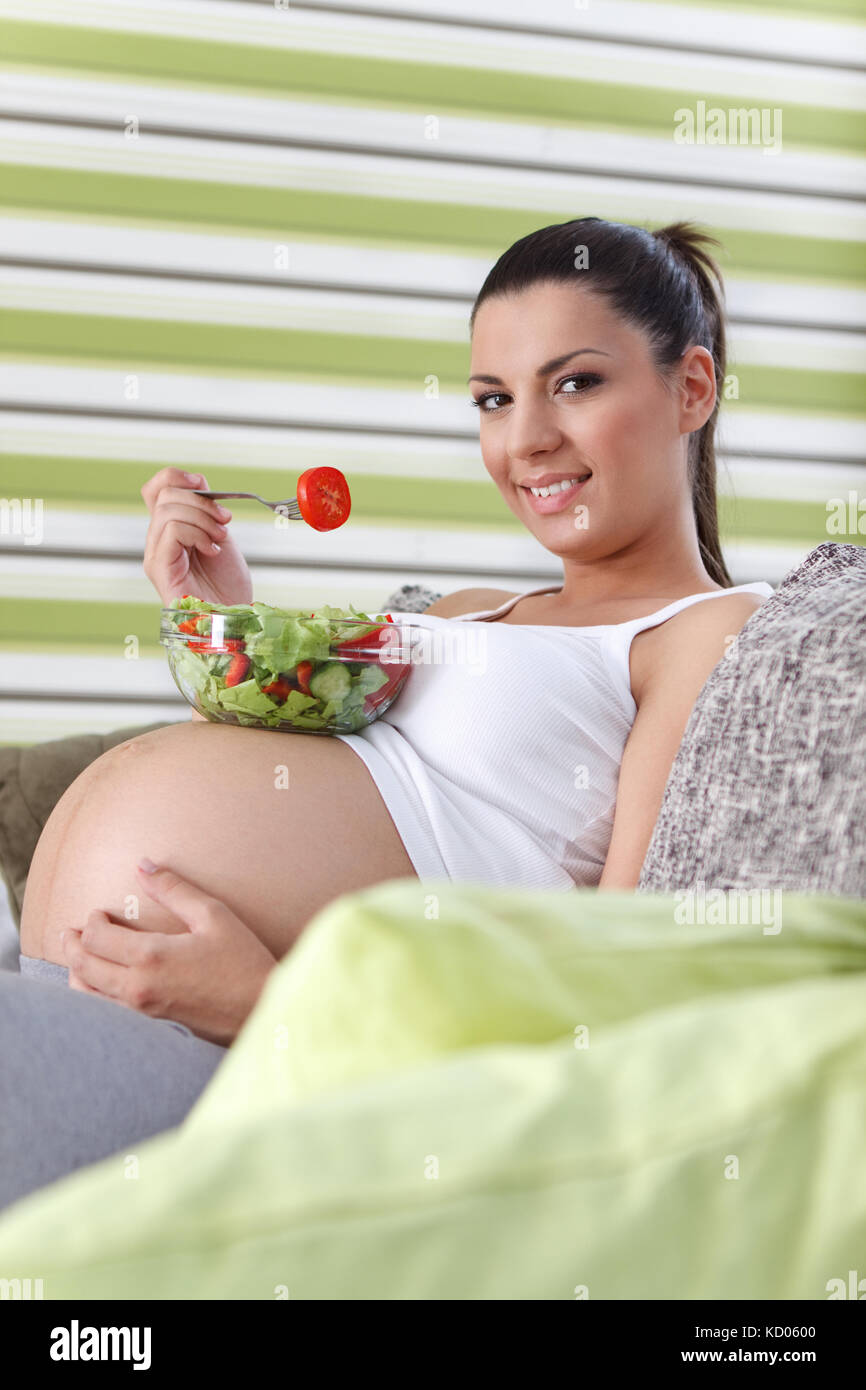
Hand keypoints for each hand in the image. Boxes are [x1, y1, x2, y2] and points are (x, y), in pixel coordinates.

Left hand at [61, 860, 277, 1045]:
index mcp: (151, 956)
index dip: (91, 922)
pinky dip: (91, 995)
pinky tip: (99, 986)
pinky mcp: (148, 1027)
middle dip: (72, 945)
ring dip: (77, 971)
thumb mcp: (213, 916)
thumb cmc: (243, 962)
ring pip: (86, 994)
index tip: (99, 914)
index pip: (96, 937)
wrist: (261, 1012)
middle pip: (83, 965)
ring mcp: (141, 1012)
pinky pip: (103, 1013)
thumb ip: (174, 889)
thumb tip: (143, 866)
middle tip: (71, 932)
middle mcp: (138, 987)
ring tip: (80, 956)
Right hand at [141, 466, 253, 605]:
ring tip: (219, 538)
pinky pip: (172, 530)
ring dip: (203, 518)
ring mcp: (154, 554)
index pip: (156, 489)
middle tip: (224, 521)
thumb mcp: (219, 535)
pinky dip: (197, 534)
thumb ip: (205, 510)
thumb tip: (198, 482)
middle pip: (165, 495)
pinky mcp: (158, 568)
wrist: (232, 618)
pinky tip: (211, 550)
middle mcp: (156, 541)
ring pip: (168, 510)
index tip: (202, 482)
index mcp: (169, 531)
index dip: (175, 476)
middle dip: (201, 501)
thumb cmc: (227, 585)